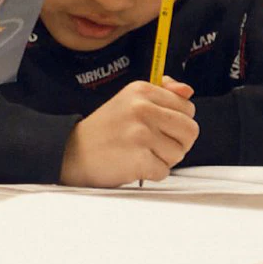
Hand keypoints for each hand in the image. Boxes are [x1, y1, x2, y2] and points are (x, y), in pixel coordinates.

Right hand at [60, 77, 197, 186]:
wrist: (72, 151)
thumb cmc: (105, 129)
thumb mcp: (130, 100)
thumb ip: (162, 92)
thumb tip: (187, 91)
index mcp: (141, 90)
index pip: (188, 107)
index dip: (177, 121)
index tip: (159, 126)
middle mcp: (142, 108)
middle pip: (190, 130)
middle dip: (177, 142)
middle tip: (154, 144)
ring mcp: (140, 133)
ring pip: (179, 153)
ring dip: (163, 159)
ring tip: (140, 152)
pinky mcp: (138, 158)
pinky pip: (164, 171)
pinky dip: (151, 173)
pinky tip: (133, 163)